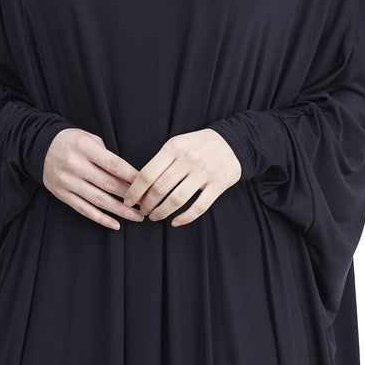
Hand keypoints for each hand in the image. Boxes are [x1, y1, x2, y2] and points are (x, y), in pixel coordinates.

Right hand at [41, 128, 147, 230]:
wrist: (39, 148)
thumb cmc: (72, 142)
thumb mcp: (89, 138)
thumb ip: (108, 154)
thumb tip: (129, 175)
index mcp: (85, 148)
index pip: (114, 165)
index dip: (133, 177)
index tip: (148, 185)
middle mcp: (75, 165)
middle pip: (109, 184)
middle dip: (131, 196)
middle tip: (148, 203)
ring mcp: (68, 182)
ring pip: (99, 200)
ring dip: (121, 211)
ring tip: (138, 217)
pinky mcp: (62, 194)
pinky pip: (84, 209)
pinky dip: (101, 219)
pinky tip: (116, 224)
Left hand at [122, 129, 242, 226]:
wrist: (234, 141)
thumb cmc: (200, 145)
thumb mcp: (178, 143)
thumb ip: (161, 161)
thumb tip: (140, 184)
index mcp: (174, 147)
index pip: (147, 173)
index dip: (135, 191)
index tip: (129, 201)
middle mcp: (188, 159)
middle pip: (160, 189)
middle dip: (147, 204)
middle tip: (143, 211)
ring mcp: (204, 173)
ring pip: (176, 200)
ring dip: (162, 212)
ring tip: (155, 216)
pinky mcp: (218, 185)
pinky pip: (198, 207)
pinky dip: (184, 218)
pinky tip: (175, 222)